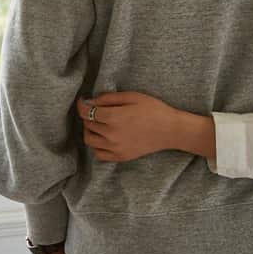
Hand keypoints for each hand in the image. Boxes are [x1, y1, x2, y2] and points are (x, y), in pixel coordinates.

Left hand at [77, 92, 201, 161]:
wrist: (170, 130)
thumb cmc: (153, 109)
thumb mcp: (132, 96)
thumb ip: (109, 98)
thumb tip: (90, 101)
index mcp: (114, 117)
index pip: (87, 112)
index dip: (82, 104)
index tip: (83, 101)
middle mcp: (111, 135)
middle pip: (88, 125)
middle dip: (88, 115)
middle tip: (96, 109)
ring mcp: (115, 148)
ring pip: (89, 140)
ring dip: (90, 130)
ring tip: (98, 123)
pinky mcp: (120, 157)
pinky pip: (98, 154)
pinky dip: (96, 145)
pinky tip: (103, 137)